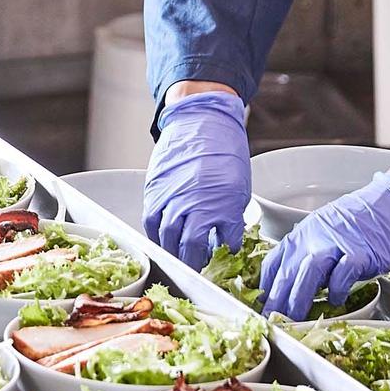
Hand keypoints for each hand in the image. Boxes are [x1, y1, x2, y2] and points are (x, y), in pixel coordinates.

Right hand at [143, 90, 249, 269]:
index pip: (220, 245)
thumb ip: (230, 216)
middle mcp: (193, 203)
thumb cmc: (224, 150)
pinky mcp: (154, 190)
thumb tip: (225, 240)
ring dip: (173, 252)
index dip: (221, 260)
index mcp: (221, 203)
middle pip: (189, 248)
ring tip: (179, 259)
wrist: (201, 120)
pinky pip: (151, 221)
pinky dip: (156, 235)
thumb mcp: (238, 186)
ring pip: (167, 238)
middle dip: (193, 263)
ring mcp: (171, 197)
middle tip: (196, 270)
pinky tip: (163, 240)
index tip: (220, 265)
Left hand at [258, 170, 389, 318]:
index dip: (265, 287)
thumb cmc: (366, 216)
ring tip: (293, 320)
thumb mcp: (328, 228)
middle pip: (287, 271)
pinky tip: (336, 301)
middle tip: (272, 322)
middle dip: (276, 301)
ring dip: (297, 300)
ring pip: (307, 273)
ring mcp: (337, 243)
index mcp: (305, 231)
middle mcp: (316, 235)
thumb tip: (299, 279)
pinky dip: (336, 291)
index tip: (263, 305)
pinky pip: (342, 275)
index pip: (274, 261)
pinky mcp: (360, 252)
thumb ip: (312, 250)